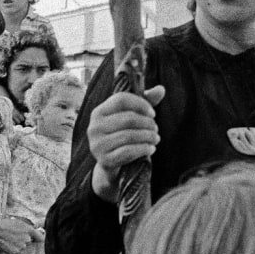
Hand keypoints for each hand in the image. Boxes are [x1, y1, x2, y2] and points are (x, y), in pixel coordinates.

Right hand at [0, 218, 42, 253]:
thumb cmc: (6, 224)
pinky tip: (8, 244)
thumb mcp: (18, 222)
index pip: (41, 238)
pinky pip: (18, 251)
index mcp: (29, 230)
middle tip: (16, 236)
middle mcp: (27, 239)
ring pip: (23, 246)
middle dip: (25, 239)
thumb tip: (35, 229)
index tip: (37, 239)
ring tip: (10, 239)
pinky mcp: (16, 252)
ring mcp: (22, 246)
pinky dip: (14, 249)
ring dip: (19, 244)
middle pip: (30, 241)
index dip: (39, 238)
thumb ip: (27, 227)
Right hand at [90, 85, 164, 200]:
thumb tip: (161, 89)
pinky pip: (128, 151)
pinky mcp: (104, 160)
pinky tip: (151, 148)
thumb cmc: (123, 135)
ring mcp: (97, 144)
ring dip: (148, 136)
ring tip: (156, 138)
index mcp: (99, 112)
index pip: (121, 99)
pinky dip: (144, 149)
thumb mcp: (131, 117)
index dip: (141, 104)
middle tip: (156, 129)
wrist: (112, 164)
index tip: (153, 113)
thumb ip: (145, 102)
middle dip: (148, 123)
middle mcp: (94, 127)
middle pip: (128, 118)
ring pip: (129, 135)